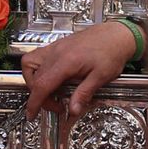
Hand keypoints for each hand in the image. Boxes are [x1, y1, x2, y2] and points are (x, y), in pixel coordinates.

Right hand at [21, 20, 136, 119]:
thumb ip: (84, 94)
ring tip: (50, 91)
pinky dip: (40, 70)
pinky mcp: (58, 45)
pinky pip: (38, 57)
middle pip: (35, 77)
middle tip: (56, 105)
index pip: (41, 85)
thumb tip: (73, 110)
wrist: (117, 34)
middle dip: (40, 96)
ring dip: (34, 80)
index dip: (34, 102)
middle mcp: (57, 52)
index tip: (31, 114)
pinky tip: (55, 78)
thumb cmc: (112, 51)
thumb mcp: (101, 77)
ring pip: (30, 63)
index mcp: (66, 61)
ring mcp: (55, 47)